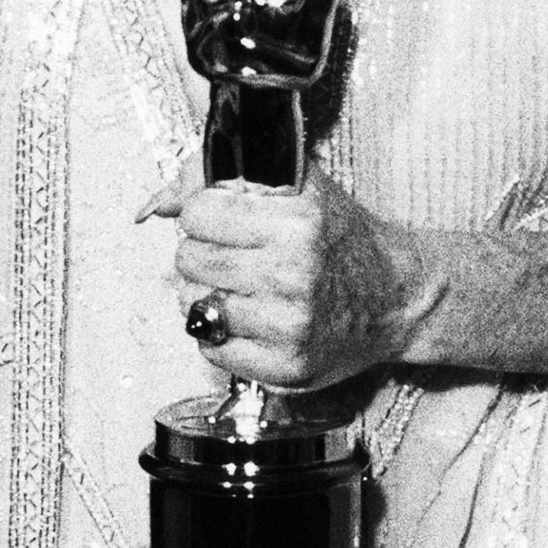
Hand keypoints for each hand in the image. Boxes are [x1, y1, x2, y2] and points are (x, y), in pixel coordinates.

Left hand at [153, 164, 438, 393]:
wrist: (395, 297)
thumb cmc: (338, 237)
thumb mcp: (294, 187)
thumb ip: (218, 180)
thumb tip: (153, 206)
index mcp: (297, 220)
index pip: (197, 213)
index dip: (203, 214)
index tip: (222, 220)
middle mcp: (294, 272)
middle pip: (189, 259)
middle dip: (202, 254)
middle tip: (233, 256)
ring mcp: (290, 325)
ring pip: (194, 305)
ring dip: (208, 295)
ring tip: (242, 287)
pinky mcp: (287, 368)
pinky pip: (212, 350)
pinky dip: (221, 335)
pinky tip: (251, 320)